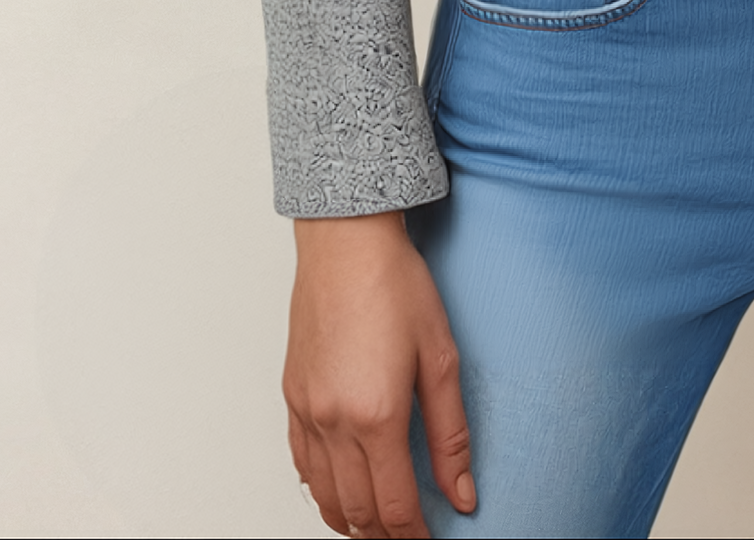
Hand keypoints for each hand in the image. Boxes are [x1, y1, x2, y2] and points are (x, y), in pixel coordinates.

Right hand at [286, 211, 473, 536]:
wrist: (346, 242)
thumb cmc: (395, 285)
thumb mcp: (441, 357)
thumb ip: (451, 434)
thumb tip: (462, 492)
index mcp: (376, 415)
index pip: (394, 506)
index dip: (415, 536)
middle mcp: (333, 422)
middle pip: (358, 512)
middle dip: (385, 535)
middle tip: (409, 536)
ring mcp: (307, 411)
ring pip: (325, 497)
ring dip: (352, 521)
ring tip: (378, 526)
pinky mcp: (291, 397)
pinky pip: (301, 465)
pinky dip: (322, 491)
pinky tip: (340, 491)